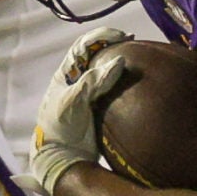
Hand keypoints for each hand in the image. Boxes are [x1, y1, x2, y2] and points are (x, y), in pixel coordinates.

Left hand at [27, 27, 130, 195]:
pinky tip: (133, 81)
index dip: (101, 37)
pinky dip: (120, 78)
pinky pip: (109, 85)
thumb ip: (93, 82)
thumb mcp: (73, 104)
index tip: (121, 36)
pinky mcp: (95, 106)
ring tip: (135, 55)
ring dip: (116, 60)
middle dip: (111, 45)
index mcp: (65, 75)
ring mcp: (85, 93)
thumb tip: (119, 61)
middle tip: (132, 42)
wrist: (62, 159)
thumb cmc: (61, 130)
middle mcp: (75, 80)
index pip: (82, 46)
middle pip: (93, 54)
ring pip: (101, 69)